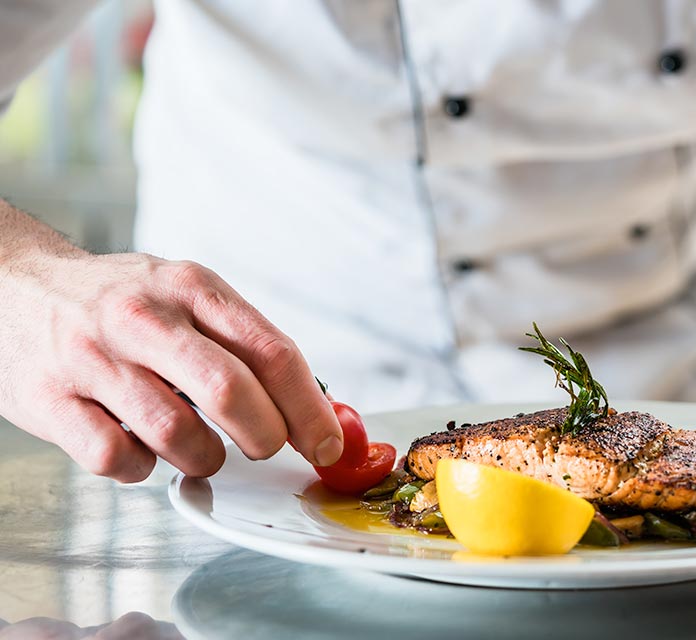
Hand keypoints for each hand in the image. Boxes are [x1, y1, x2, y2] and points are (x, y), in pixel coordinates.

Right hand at [0, 248, 341, 481]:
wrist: (10, 287)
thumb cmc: (118, 302)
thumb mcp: (187, 296)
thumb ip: (247, 345)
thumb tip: (316, 408)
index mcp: (192, 288)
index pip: (272, 352)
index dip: (310, 409)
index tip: (328, 444)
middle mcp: (143, 318)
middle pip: (229, 392)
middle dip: (264, 436)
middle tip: (264, 447)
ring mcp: (92, 359)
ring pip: (177, 434)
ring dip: (204, 458)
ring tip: (199, 448)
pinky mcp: (50, 401)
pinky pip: (117, 459)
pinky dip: (142, 468)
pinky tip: (141, 448)